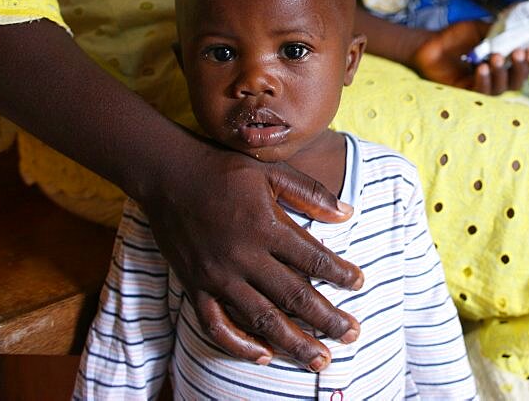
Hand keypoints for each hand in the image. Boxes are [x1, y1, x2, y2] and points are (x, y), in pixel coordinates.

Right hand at [140, 139, 363, 369]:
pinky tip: (265, 356)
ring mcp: (218, 275)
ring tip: (320, 360)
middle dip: (327, 319)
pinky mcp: (195, 286)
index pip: (313, 258)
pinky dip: (240, 345)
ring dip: (294, 342)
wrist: (168, 174)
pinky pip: (217, 325)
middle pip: (294, 296)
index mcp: (267, 226)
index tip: (360, 284)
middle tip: (352, 335)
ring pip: (261, 319)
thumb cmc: (224, 170)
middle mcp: (244, 256)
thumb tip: (348, 213)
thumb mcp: (272, 171)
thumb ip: (311, 193)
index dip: (340, 274)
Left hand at [411, 19, 528, 93]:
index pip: (521, 69)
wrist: (429, 44)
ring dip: (500, 73)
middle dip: (519, 69)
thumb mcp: (479, 29)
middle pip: (515, 82)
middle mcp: (494, 79)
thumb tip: (518, 28)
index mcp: (501, 64)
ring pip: (499, 89)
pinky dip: (483, 80)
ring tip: (494, 57)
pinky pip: (480, 92)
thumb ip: (497, 31)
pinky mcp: (465, 93)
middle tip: (516, 53)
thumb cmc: (454, 37)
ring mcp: (480, 87)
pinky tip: (481, 68)